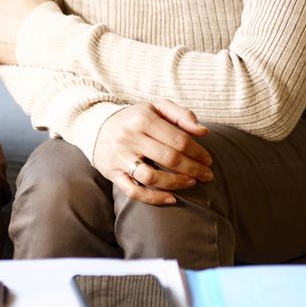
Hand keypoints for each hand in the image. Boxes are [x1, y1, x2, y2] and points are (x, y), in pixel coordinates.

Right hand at [91, 101, 213, 205]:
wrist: (97, 126)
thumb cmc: (135, 118)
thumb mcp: (156, 107)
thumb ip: (181, 114)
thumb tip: (204, 132)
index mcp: (143, 119)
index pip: (179, 139)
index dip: (198, 152)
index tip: (208, 160)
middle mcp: (130, 137)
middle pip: (169, 158)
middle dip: (194, 169)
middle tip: (207, 175)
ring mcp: (120, 157)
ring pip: (152, 177)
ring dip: (177, 183)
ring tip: (191, 183)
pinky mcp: (112, 173)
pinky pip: (134, 191)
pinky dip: (154, 198)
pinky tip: (171, 199)